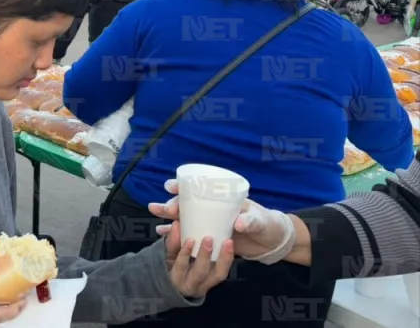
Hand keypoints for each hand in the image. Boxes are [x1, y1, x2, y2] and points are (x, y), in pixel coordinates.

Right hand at [151, 180, 297, 262]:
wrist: (275, 243)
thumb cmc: (268, 224)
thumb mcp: (261, 220)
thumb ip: (251, 220)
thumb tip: (238, 223)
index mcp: (222, 199)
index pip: (198, 189)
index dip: (182, 186)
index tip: (171, 187)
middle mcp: (212, 209)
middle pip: (186, 205)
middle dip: (170, 205)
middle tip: (160, 209)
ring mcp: (211, 223)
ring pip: (185, 220)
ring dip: (169, 219)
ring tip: (155, 220)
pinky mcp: (211, 238)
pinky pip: (191, 235)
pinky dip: (176, 235)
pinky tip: (163, 235)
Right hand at [160, 220, 233, 298]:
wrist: (184, 285)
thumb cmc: (176, 267)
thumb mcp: (170, 257)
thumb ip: (173, 243)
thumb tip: (176, 225)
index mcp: (177, 277)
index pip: (180, 266)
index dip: (185, 253)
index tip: (190, 239)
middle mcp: (193, 285)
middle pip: (200, 272)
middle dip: (205, 255)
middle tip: (208, 238)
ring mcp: (208, 284)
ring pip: (218, 274)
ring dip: (223, 258)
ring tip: (228, 242)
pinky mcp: (217, 280)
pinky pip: (224, 272)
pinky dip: (228, 259)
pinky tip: (230, 247)